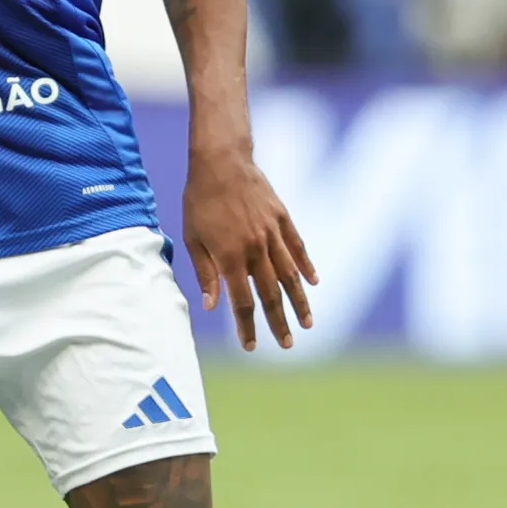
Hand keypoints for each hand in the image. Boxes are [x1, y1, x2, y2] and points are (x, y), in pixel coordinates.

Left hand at [182, 146, 315, 351]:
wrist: (221, 161)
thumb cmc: (200, 200)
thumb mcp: (193, 238)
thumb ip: (205, 273)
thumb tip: (211, 307)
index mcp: (230, 257)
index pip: (242, 302)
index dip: (247, 327)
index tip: (251, 346)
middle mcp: (256, 249)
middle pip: (271, 295)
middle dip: (279, 323)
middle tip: (287, 345)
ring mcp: (273, 234)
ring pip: (290, 275)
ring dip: (299, 302)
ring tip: (307, 324)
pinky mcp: (283, 219)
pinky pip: (298, 248)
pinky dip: (306, 266)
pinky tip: (313, 282)